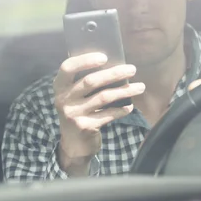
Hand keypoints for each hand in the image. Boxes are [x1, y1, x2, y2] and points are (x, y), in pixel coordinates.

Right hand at [53, 53, 144, 174]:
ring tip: (140, 87)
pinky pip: (108, 115)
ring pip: (103, 97)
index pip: (68, 67)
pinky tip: (130, 106)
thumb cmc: (79, 111)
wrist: (74, 143)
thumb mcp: (73, 96)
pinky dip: (121, 110)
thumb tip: (113, 64)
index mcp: (60, 86)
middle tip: (132, 69)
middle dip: (114, 74)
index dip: (85, 60)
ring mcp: (73, 114)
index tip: (105, 57)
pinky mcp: (85, 127)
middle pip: (90, 82)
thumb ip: (84, 81)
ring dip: (124, 91)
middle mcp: (64, 99)